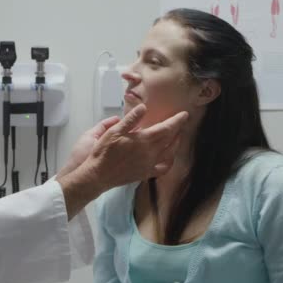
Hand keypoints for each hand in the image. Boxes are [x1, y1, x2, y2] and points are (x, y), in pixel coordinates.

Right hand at [70, 104, 186, 192]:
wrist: (98, 174)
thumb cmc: (104, 152)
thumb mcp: (114, 131)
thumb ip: (130, 119)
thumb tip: (143, 107)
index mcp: (143, 140)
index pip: (166, 128)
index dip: (176, 121)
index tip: (184, 114)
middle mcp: (150, 152)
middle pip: (170, 139)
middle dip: (177, 129)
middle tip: (181, 122)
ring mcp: (149, 164)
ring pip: (169, 153)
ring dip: (176, 143)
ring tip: (177, 136)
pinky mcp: (145, 174)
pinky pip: (163, 168)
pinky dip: (169, 162)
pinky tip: (169, 157)